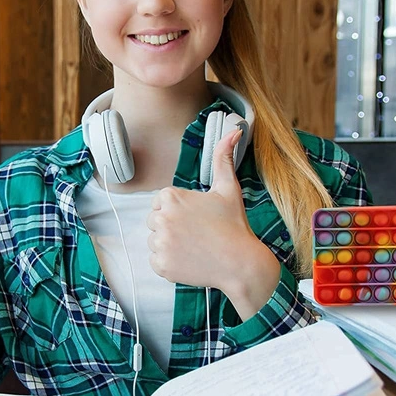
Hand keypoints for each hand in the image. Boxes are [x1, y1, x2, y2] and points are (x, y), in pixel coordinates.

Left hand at [146, 128, 280, 317]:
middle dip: (172, 227)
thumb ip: (223, 158)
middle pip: (155, 221)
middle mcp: (161, 218)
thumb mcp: (228, 188)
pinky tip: (189, 259)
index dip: (178, 211)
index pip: (160, 203)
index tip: (196, 218)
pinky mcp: (161, 265)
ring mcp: (160, 243)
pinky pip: (156, 261)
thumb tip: (235, 130)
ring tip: (194, 246)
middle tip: (197, 233)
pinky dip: (169, 262)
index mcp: (171, 197)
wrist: (240, 263)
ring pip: (154, 241)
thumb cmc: (234, 225)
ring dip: (170, 245)